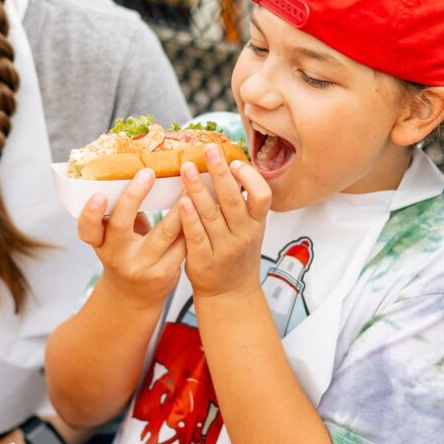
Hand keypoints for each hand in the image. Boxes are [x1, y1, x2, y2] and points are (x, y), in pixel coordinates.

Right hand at [77, 168, 185, 307]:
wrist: (134, 295)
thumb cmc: (125, 253)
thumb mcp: (114, 237)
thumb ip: (121, 214)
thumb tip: (140, 172)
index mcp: (100, 244)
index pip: (88, 230)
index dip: (91, 214)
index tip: (99, 195)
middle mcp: (117, 256)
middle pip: (122, 225)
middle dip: (134, 196)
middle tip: (147, 173)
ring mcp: (142, 267)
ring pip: (164, 232)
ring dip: (178, 206)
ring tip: (188, 183)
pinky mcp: (165, 273)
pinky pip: (182, 243)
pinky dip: (193, 222)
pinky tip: (203, 205)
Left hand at [178, 144, 270, 297]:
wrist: (230, 293)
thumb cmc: (237, 253)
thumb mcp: (249, 228)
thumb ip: (241, 203)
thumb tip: (229, 165)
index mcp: (257, 223)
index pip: (262, 196)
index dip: (250, 178)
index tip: (235, 162)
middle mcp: (243, 235)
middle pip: (232, 200)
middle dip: (220, 172)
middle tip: (208, 150)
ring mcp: (224, 249)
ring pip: (211, 215)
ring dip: (198, 189)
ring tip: (186, 168)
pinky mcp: (204, 260)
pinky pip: (196, 236)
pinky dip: (189, 218)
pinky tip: (180, 202)